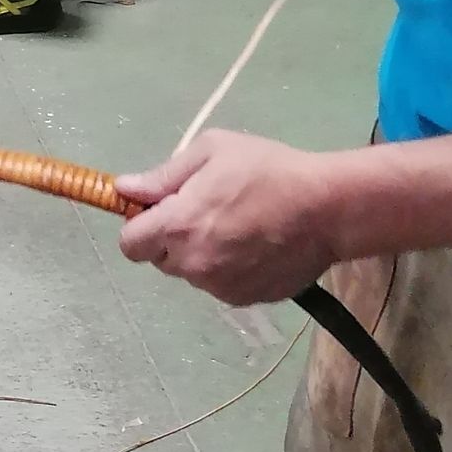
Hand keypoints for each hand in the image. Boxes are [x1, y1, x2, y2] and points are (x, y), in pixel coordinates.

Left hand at [116, 131, 344, 304]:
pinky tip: (254, 245)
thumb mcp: (212, 152)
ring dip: (200, 254)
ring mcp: (220, 287)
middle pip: (160, 259)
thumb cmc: (268, 170)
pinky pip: (220, 284)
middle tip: (205, 212)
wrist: (328, 209)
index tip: (161, 210)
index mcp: (177, 227)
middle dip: (172, 239)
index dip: (140, 226)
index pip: (129, 244)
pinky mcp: (245, 299)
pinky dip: (227, 269)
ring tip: (236, 226)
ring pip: (192, 273)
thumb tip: (123, 190)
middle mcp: (193, 265)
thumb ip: (163, 176)